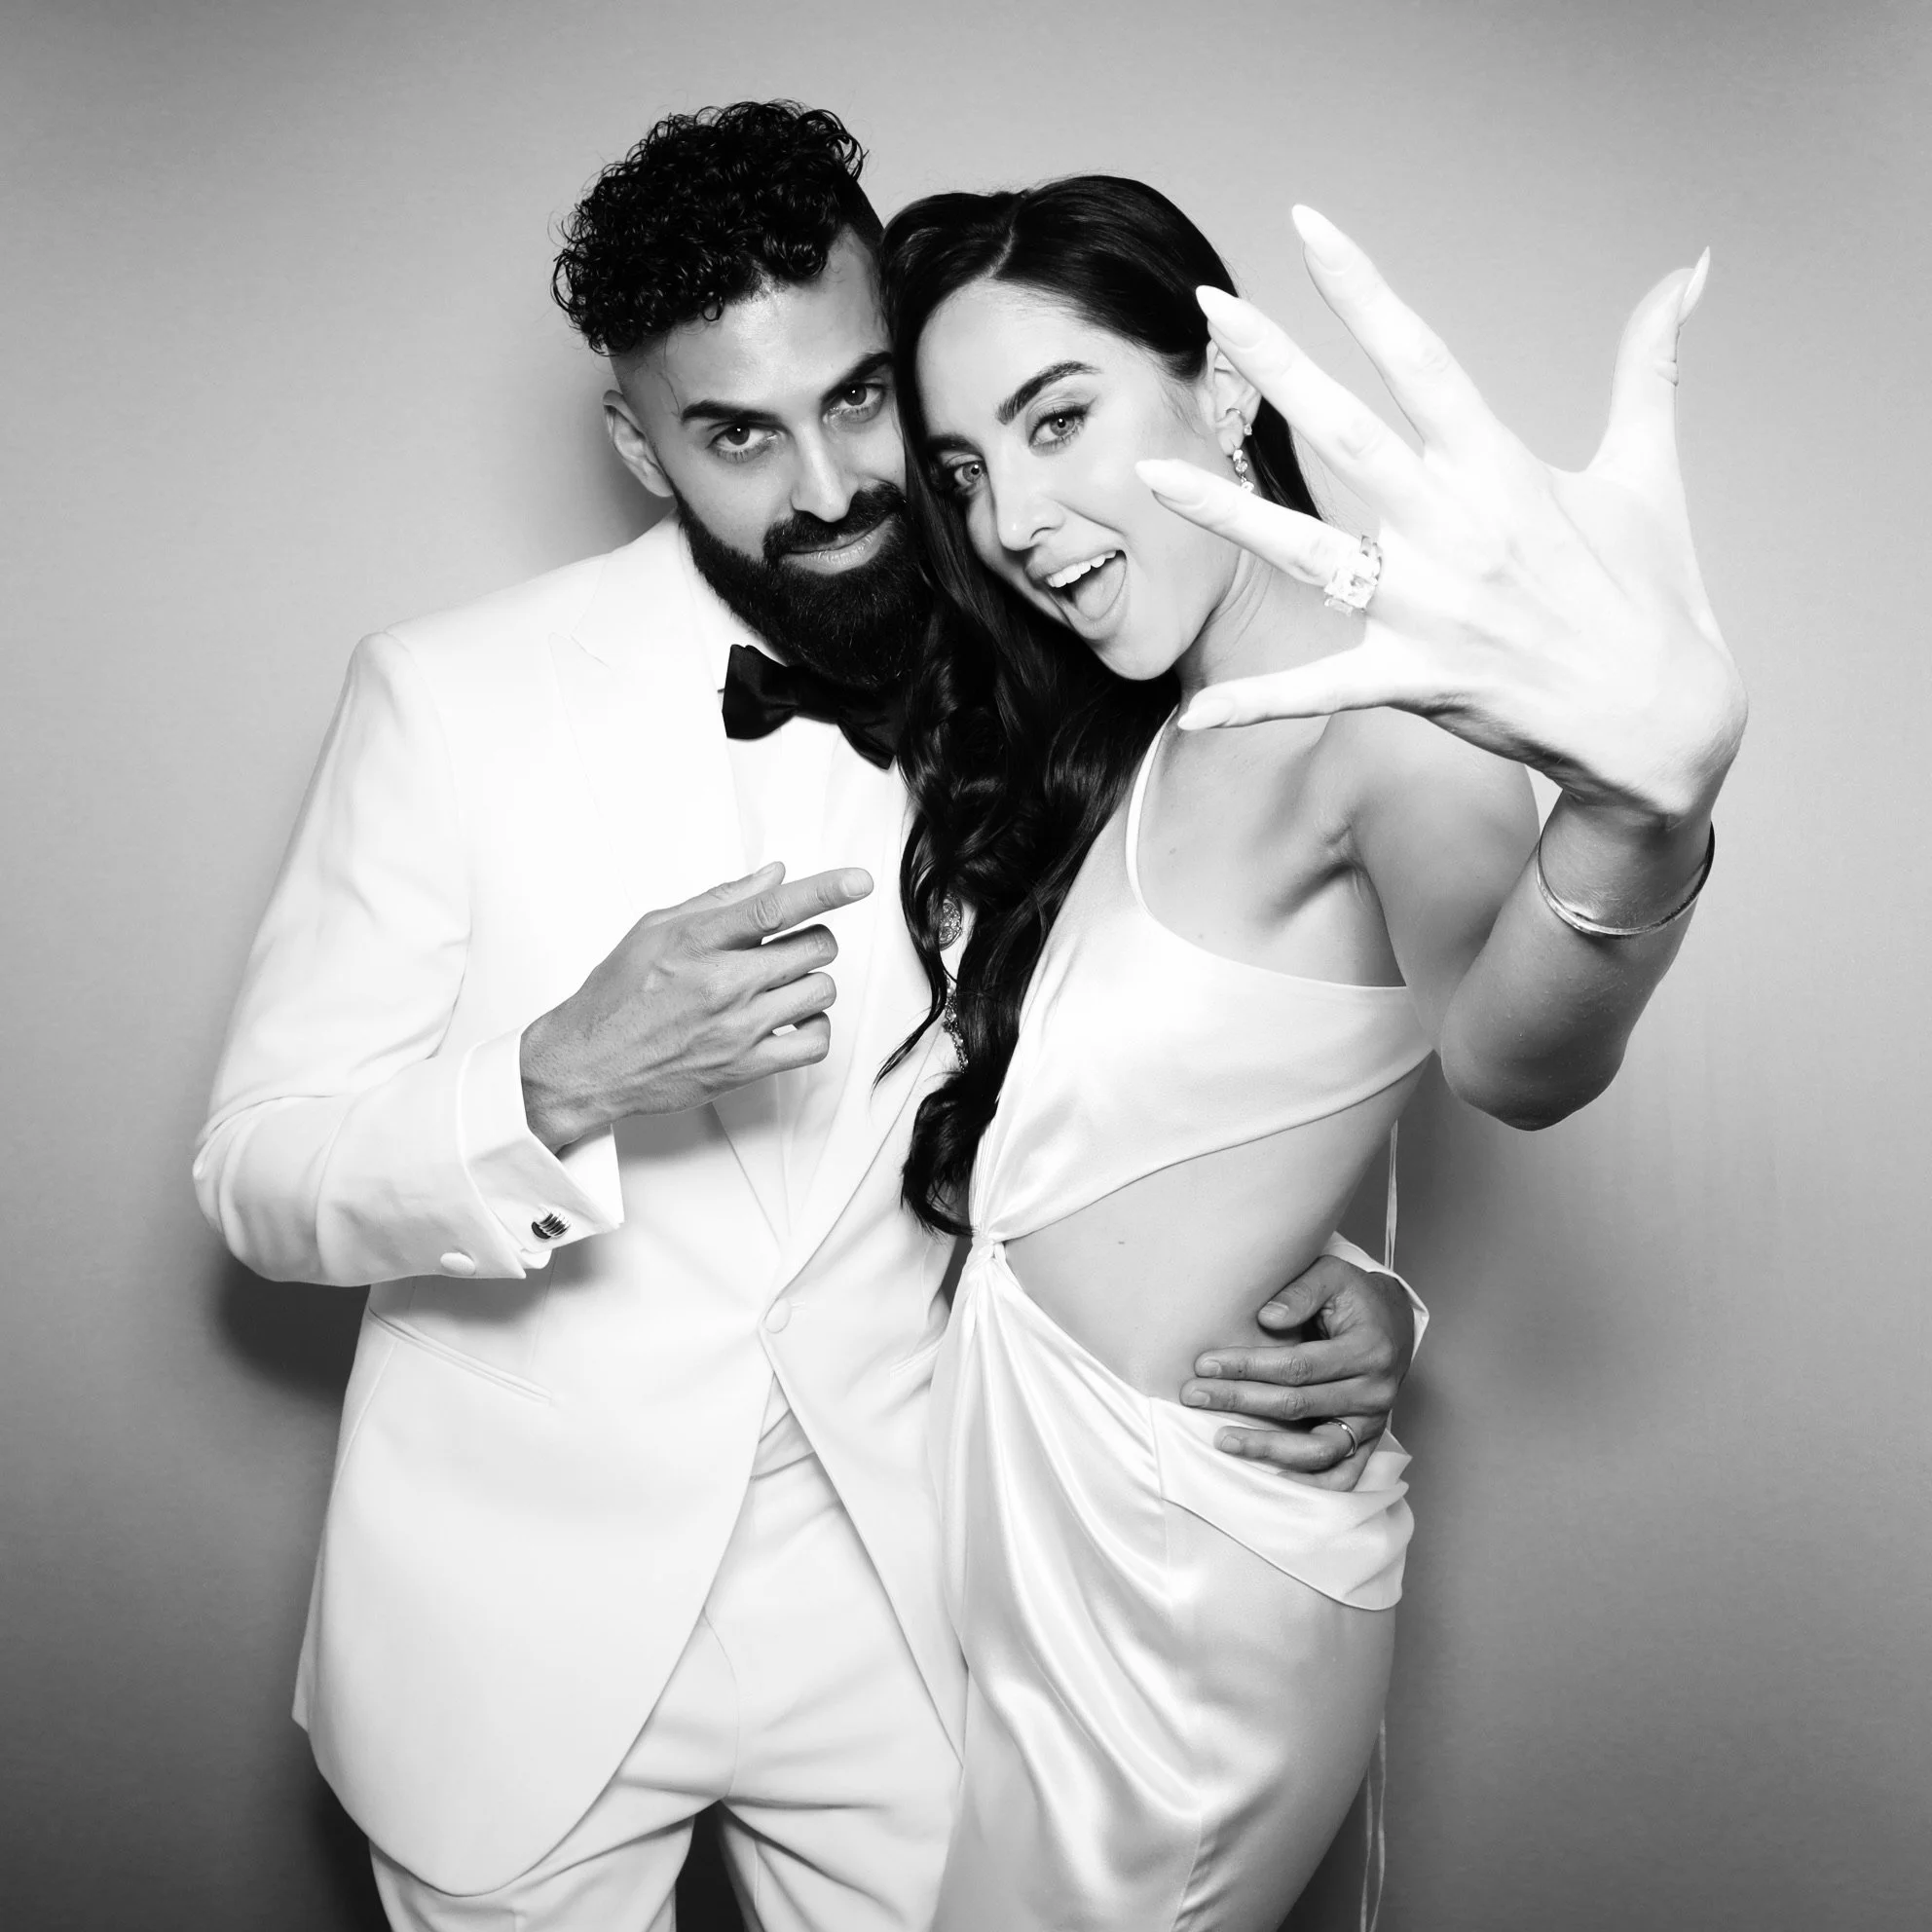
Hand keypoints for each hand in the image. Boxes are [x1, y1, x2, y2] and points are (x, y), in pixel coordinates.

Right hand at [520, 860, 872, 1149]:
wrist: (589, 1063)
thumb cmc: (617, 996)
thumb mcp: (654, 928)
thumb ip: (718, 900)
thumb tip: (774, 876)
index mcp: (698, 942)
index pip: (775, 908)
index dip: (825, 890)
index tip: (858, 881)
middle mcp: (723, 983)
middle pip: (814, 948)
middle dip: (812, 940)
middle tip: (788, 948)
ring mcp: (738, 1028)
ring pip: (821, 990)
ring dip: (811, 983)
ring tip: (780, 986)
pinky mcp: (746, 1067)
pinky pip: (814, 1042)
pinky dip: (813, 1027)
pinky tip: (789, 1021)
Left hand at [1138, 206, 1745, 826]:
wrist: (1659, 719)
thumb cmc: (1651, 594)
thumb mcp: (1649, 470)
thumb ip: (1649, 367)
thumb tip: (1686, 273)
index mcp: (1503, 468)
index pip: (1421, 357)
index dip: (1363, 290)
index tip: (1309, 229)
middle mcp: (1455, 528)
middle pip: (1347, 433)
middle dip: (1275, 365)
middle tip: (1210, 306)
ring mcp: (1428, 607)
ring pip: (1304, 551)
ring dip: (1224, 513)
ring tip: (1148, 478)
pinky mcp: (1414, 678)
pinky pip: (1319, 691)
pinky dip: (1257, 706)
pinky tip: (1193, 714)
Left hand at [1181, 1252, 1414, 1490]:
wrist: (1392, 1322)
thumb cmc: (1354, 1297)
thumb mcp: (1332, 1274)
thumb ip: (1301, 1291)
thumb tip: (1267, 1317)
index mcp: (1368, 1349)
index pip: (1298, 1365)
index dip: (1249, 1367)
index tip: (1205, 1364)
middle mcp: (1375, 1391)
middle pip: (1298, 1405)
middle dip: (1240, 1400)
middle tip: (1194, 1395)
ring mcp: (1373, 1422)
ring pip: (1318, 1450)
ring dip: (1267, 1448)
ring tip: (1222, 1440)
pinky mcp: (1368, 1442)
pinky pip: (1342, 1475)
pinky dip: (1308, 1484)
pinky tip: (1268, 1477)